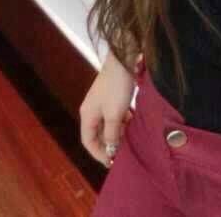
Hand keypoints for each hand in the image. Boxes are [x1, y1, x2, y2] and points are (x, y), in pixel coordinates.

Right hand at [79, 53, 136, 167]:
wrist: (124, 59)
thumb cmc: (117, 86)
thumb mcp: (114, 114)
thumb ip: (111, 133)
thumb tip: (111, 149)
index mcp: (87, 115)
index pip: (88, 142)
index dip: (99, 153)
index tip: (112, 162)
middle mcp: (92, 109)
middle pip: (97, 134)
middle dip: (109, 144)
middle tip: (123, 152)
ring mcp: (102, 102)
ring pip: (108, 124)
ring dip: (118, 132)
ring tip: (130, 139)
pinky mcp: (112, 96)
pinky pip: (115, 115)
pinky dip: (122, 121)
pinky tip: (133, 122)